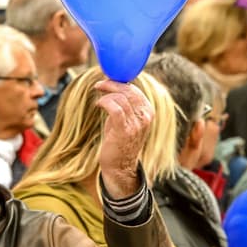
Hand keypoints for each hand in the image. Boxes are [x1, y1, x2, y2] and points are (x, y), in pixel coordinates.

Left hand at [95, 79, 152, 198]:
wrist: (120, 166)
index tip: (107, 81)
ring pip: (120, 98)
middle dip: (111, 85)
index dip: (119, 82)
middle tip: (99, 85)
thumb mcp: (127, 119)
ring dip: (106, 95)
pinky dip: (105, 102)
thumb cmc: (120, 140)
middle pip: (128, 91)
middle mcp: (145, 116)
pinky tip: (98, 105)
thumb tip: (114, 84)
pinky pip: (115, 108)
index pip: (135, 90)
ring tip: (99, 100)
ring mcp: (137, 124)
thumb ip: (125, 103)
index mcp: (148, 112)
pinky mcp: (124, 130)